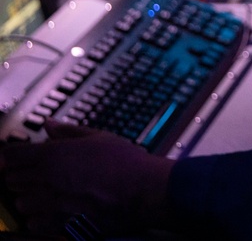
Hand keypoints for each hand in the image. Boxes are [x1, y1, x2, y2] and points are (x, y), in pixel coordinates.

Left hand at [0, 121, 173, 237]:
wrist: (143, 191)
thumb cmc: (126, 163)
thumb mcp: (99, 137)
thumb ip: (68, 131)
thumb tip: (49, 124)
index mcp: (54, 155)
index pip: (12, 155)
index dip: (13, 154)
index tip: (19, 156)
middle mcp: (47, 179)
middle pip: (12, 178)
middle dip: (20, 174)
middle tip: (36, 171)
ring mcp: (52, 203)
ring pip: (20, 202)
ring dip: (28, 197)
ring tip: (45, 192)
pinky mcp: (60, 222)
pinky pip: (32, 223)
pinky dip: (37, 217)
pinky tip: (51, 209)